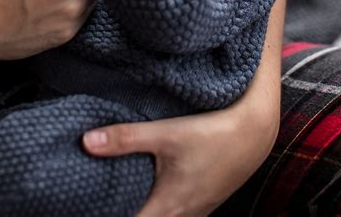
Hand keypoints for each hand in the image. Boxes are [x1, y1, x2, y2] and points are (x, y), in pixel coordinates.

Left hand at [82, 101, 277, 216]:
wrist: (255, 133)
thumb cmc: (214, 133)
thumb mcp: (168, 132)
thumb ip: (126, 138)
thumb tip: (85, 142)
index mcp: (167, 207)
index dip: (105, 215)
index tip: (87, 205)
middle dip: (120, 211)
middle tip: (97, 197)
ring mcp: (194, 212)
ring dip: (141, 209)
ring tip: (116, 195)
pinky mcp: (202, 201)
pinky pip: (173, 213)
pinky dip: (157, 206)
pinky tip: (149, 188)